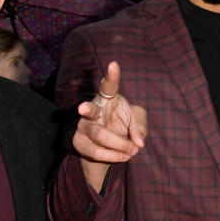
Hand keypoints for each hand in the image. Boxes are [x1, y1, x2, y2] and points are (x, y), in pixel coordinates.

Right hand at [74, 62, 146, 191]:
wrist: (109, 148)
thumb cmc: (123, 126)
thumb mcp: (136, 124)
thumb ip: (140, 128)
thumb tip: (138, 143)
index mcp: (108, 99)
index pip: (109, 86)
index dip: (111, 76)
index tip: (113, 64)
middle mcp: (93, 109)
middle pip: (90, 109)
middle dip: (87, 108)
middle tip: (82, 107)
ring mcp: (83, 125)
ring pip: (100, 136)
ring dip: (120, 145)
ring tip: (133, 151)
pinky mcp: (79, 142)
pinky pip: (96, 152)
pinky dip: (114, 156)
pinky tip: (124, 156)